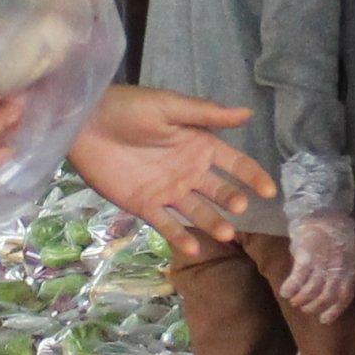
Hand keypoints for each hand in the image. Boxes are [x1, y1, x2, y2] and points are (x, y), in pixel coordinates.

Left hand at [70, 85, 273, 242]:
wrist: (86, 123)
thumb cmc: (129, 108)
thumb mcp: (169, 106)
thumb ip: (206, 114)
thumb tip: (248, 114)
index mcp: (199, 145)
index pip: (235, 164)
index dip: (252, 176)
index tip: (268, 191)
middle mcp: (189, 171)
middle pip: (219, 190)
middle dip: (231, 200)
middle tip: (237, 207)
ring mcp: (169, 191)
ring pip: (198, 211)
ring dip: (212, 222)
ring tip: (224, 233)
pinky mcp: (145, 206)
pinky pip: (167, 224)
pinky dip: (180, 236)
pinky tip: (192, 247)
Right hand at [281, 213, 354, 323]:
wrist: (322, 208)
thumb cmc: (332, 229)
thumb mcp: (342, 252)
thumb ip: (336, 269)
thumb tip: (325, 284)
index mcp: (349, 267)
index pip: (345, 296)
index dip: (334, 310)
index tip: (324, 320)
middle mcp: (338, 268)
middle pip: (327, 296)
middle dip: (314, 306)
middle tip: (305, 308)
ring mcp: (322, 262)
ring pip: (312, 291)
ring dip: (302, 300)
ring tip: (294, 301)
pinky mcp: (307, 256)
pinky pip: (298, 279)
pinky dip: (291, 288)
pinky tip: (284, 291)